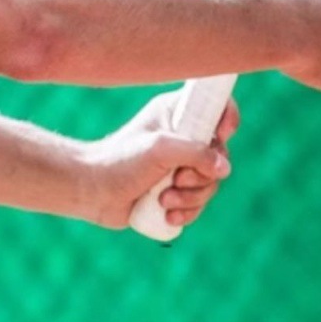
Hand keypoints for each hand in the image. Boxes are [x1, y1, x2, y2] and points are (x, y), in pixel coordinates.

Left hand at [81, 91, 238, 230]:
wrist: (93, 191)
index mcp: (176, 113)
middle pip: (219, 156)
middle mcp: (182, 138)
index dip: (227, 120)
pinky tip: (167, 215)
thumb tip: (224, 168)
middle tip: (176, 179)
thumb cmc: (120, 161)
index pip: (216, 107)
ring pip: (210, 184)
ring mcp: (180, 166)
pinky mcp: (175, 190)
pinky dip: (186, 212)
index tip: (220, 135)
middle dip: (201, 176)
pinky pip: (198, 203)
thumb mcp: (160, 149)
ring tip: (164, 199)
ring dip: (190, 198)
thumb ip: (197, 153)